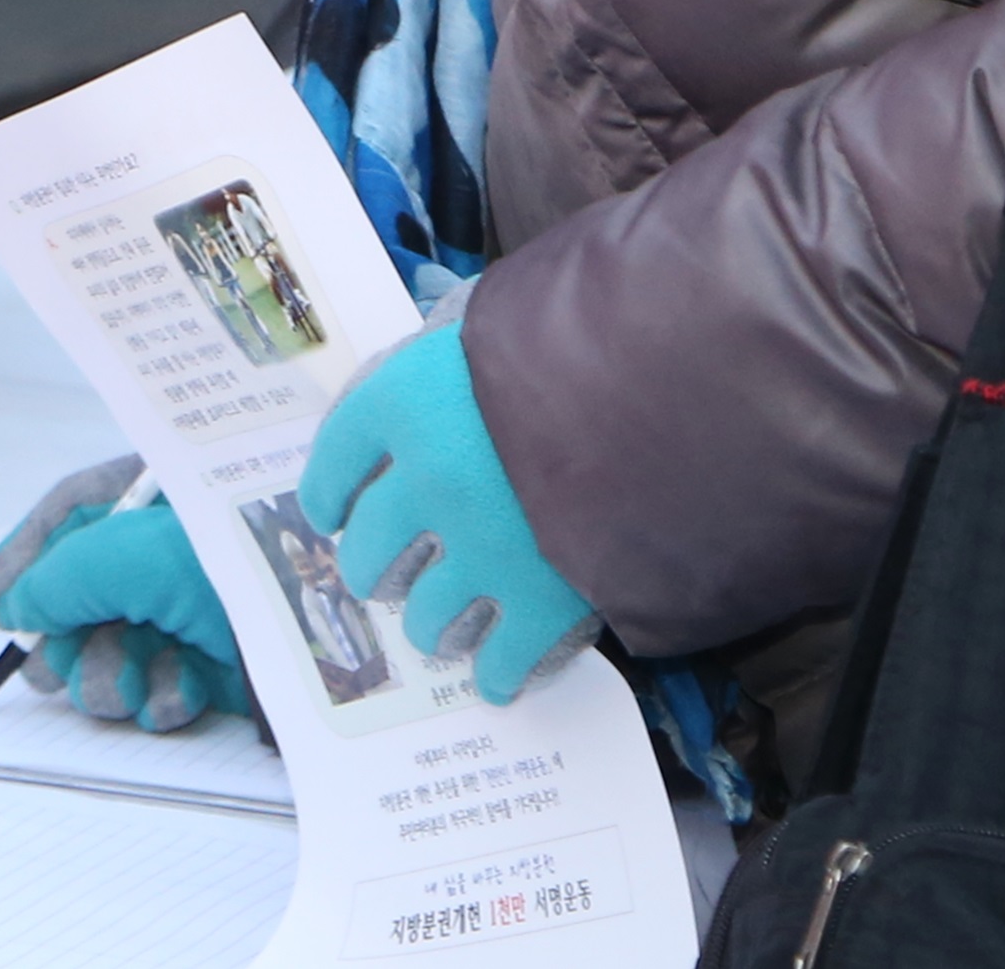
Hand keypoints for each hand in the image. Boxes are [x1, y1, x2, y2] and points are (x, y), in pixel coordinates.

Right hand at [0, 456, 251, 729]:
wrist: (334, 626)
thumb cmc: (235, 564)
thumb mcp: (126, 557)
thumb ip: (55, 579)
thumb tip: (10, 608)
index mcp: (150, 499)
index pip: (66, 519)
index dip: (23, 562)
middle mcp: (164, 555)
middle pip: (74, 601)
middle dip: (62, 638)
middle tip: (60, 657)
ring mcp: (187, 613)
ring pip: (104, 656)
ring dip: (105, 676)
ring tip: (127, 678)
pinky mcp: (213, 669)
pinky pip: (151, 692)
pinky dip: (155, 698)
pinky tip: (176, 693)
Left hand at [302, 319, 595, 702]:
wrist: (677, 381)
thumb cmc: (586, 342)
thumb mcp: (498, 325)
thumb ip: (455, 365)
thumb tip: (435, 388)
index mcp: (406, 402)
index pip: (335, 462)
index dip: (327, 494)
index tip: (330, 514)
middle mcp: (429, 480)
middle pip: (369, 553)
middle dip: (373, 572)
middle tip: (383, 577)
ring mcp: (485, 548)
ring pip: (426, 617)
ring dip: (430, 626)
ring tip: (440, 628)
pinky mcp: (546, 601)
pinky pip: (504, 659)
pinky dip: (499, 674)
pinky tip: (498, 679)